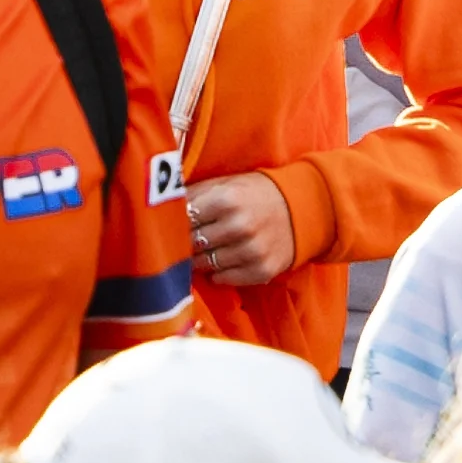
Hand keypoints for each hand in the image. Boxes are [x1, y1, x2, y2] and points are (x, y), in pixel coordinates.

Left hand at [186, 172, 296, 288]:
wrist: (301, 209)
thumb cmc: (254, 194)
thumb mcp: (225, 183)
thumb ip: (194, 194)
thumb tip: (160, 206)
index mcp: (227, 199)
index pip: (184, 220)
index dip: (177, 223)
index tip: (175, 224)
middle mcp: (239, 226)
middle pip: (192, 244)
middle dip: (186, 243)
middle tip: (186, 240)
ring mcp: (252, 251)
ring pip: (205, 264)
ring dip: (200, 259)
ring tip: (204, 249)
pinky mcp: (261, 270)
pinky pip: (223, 278)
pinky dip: (217, 272)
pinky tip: (221, 260)